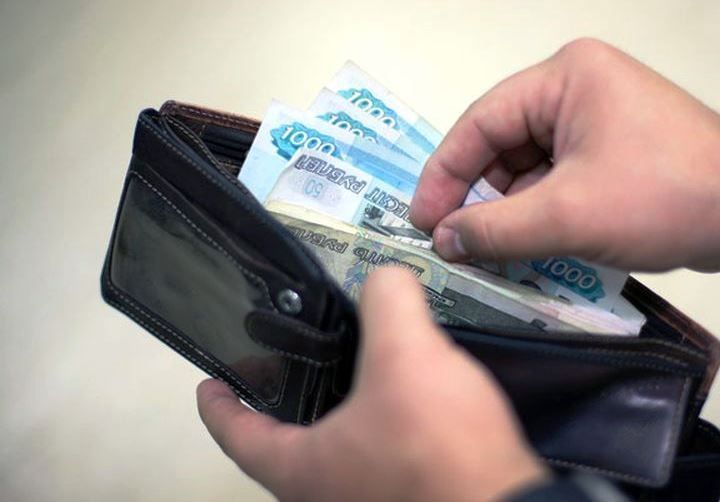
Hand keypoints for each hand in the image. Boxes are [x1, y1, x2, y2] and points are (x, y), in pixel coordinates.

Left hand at [197, 267, 547, 500]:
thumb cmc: (434, 447)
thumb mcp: (406, 355)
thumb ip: (389, 301)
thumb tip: (387, 275)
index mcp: (301, 469)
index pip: (237, 435)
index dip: (219, 405)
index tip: (209, 382)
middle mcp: (325, 495)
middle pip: (284, 446)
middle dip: (281, 403)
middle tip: (289, 360)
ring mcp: (366, 501)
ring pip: (334, 453)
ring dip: (333, 413)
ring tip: (353, 364)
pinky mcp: (409, 498)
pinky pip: (376, 457)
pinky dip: (376, 425)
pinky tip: (407, 394)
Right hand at [410, 38, 719, 271]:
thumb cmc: (666, 197)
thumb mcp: (566, 216)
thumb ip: (494, 229)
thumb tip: (443, 241)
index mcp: (564, 78)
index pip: (480, 123)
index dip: (444, 174)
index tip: (422, 219)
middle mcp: (576, 90)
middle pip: (501, 145)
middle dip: (477, 196)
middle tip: (450, 241)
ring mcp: (595, 120)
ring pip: (526, 168)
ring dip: (505, 211)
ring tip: (483, 252)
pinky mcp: (609, 151)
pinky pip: (553, 180)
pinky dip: (534, 214)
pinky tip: (520, 248)